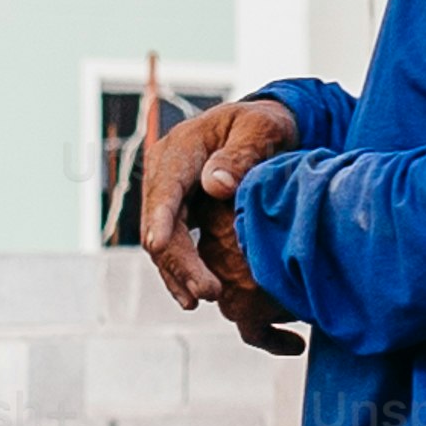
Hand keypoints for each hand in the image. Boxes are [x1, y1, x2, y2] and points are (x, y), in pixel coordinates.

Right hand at [138, 95, 304, 348]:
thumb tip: (214, 185)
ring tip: (199, 300)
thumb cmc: (267, 125)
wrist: (265, 129)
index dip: (159, 218)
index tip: (158, 246)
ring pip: (163, 242)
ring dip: (178, 274)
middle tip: (208, 292)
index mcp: (179, 149)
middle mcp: (164, 174)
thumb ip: (241, 153)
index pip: (165, 189)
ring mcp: (169, 196)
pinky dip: (182, 272)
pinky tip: (193, 297)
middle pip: (160, 223)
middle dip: (179, 261)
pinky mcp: (179, 214)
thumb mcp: (262, 128)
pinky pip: (174, 247)